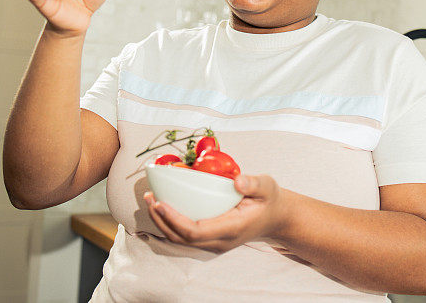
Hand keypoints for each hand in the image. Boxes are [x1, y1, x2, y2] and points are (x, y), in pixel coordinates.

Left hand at [144, 174, 290, 253]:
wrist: (276, 218)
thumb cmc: (270, 200)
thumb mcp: (268, 187)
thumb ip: (254, 183)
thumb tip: (237, 181)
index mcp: (232, 229)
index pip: (195, 231)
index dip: (173, 220)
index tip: (160, 202)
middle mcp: (220, 241)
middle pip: (182, 239)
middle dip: (161, 220)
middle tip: (149, 198)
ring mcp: (214, 243)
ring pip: (181, 240)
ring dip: (162, 222)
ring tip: (151, 200)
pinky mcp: (210, 239)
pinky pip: (185, 236)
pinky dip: (170, 223)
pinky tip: (163, 206)